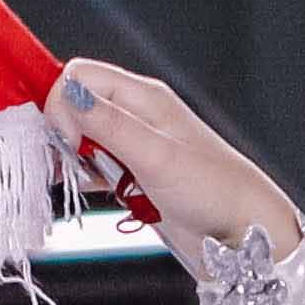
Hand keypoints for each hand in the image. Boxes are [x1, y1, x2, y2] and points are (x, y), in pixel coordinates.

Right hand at [48, 58, 299, 255]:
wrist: (243, 230)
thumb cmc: (214, 189)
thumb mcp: (156, 155)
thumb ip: (109, 125)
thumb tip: (68, 94)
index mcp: (143, 96)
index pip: (80, 75)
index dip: (62, 104)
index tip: (68, 142)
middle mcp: (135, 114)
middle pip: (75, 104)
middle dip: (61, 132)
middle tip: (66, 163)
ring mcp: (133, 143)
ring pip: (80, 136)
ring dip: (69, 157)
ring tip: (75, 179)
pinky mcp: (132, 172)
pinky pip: (93, 164)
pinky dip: (81, 175)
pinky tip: (82, 188)